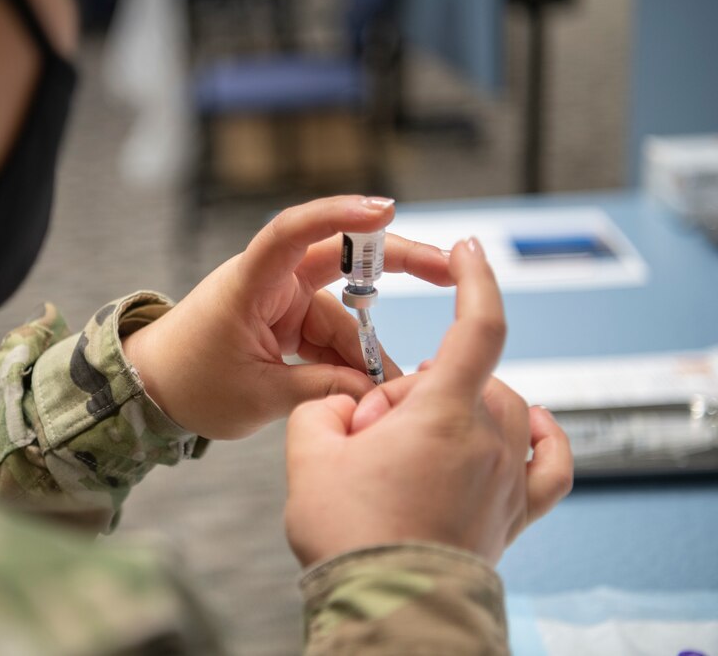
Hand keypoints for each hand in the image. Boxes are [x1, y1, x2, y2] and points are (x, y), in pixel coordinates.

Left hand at [122, 195, 451, 439]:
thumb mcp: (259, 395)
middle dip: (397, 261)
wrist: (154, 390)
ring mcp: (281, 297)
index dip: (340, 214)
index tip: (385, 210)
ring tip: (397, 386)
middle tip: (451, 270)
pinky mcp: (287, 318)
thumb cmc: (190, 383)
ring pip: (343, 312)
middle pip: (340, 257)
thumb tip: (375, 390)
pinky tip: (373, 386)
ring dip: (367, 347)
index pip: (292, 231)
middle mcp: (270, 280)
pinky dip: (350, 357)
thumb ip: (320, 388)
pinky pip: (331, 331)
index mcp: (249, 284)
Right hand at [284, 237, 573, 566]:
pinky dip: (542, 434)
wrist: (387, 607)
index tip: (468, 251)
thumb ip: (322, 403)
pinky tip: (529, 425)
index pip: (477, 327)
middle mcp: (488, 439)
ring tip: (409, 448)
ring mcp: (508, 476)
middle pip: (462, 378)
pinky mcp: (517, 510)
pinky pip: (549, 461)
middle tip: (370, 430)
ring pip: (496, 410)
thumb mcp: (308, 454)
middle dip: (412, 390)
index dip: (476, 279)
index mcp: (442, 415)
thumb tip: (346, 400)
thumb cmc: (351, 536)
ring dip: (454, 410)